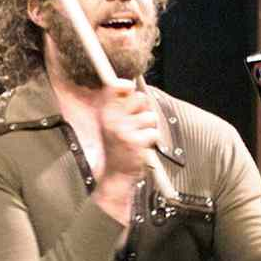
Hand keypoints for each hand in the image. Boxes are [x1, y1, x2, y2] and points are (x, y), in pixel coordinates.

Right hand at [93, 81, 159, 224]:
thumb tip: (132, 87)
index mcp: (106, 113)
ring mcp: (124, 130)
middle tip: (138, 123)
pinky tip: (142, 147)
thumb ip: (121, 106)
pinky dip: (152, 141)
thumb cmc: (118, 149)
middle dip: (144, 109)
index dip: (126, 85)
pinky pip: (154, 133)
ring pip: (150, 116)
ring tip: (139, 138)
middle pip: (140, 97)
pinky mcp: (135, 142)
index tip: (129, 88)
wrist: (116, 174)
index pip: (114, 87)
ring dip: (149, 128)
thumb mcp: (113, 125)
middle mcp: (112, 119)